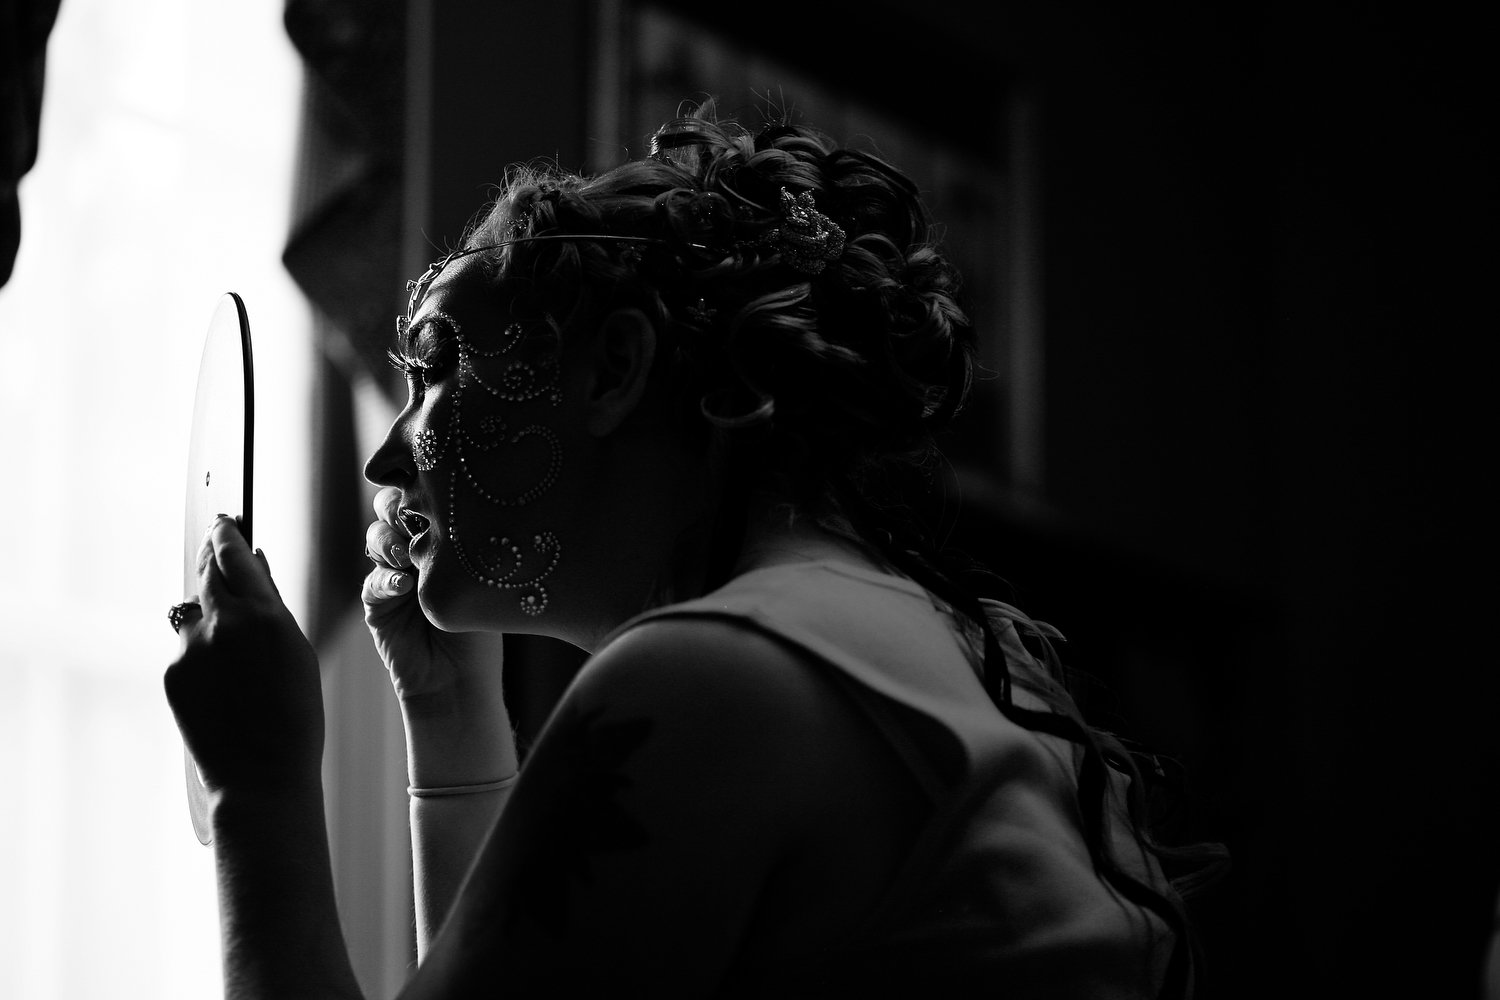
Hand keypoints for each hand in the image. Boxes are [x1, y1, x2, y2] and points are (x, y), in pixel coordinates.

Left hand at [164, 516, 322, 794]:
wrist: (260, 776)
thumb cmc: (295, 718)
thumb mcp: (299, 653)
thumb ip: (274, 605)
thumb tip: (257, 564)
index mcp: (264, 615)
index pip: (233, 554)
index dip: (226, 534)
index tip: (224, 521)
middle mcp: (222, 624)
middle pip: (206, 572)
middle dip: (212, 559)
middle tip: (217, 548)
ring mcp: (192, 649)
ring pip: (194, 610)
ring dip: (208, 610)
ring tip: (231, 636)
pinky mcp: (173, 673)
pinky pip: (186, 647)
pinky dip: (201, 650)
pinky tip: (223, 679)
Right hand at [363, 487, 514, 784]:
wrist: (463, 680)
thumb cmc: (484, 627)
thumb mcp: (483, 579)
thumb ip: (466, 544)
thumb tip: (462, 505)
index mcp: (442, 534)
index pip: (422, 492)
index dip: (419, 482)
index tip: (432, 483)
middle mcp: (414, 547)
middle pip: (389, 505)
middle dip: (396, 504)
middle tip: (415, 519)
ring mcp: (392, 572)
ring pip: (376, 538)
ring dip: (390, 542)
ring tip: (409, 558)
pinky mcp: (376, 602)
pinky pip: (371, 580)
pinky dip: (385, 579)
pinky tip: (403, 586)